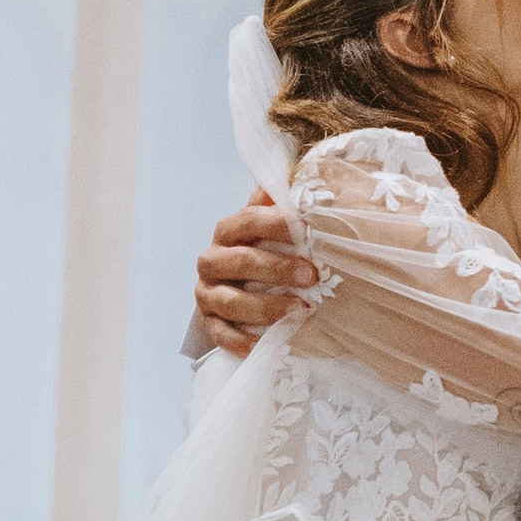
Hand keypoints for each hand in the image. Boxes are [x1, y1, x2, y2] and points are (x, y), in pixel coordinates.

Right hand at [192, 187, 317, 358]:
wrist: (242, 285)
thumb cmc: (268, 249)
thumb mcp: (273, 224)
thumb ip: (280, 202)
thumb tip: (295, 176)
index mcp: (228, 231)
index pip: (247, 219)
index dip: (276, 224)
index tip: (308, 230)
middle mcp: (211, 261)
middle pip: (240, 262)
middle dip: (277, 268)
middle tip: (312, 275)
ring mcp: (208, 295)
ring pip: (231, 301)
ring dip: (267, 307)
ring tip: (301, 311)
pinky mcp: (211, 325)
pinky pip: (223, 336)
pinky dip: (245, 342)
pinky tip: (271, 344)